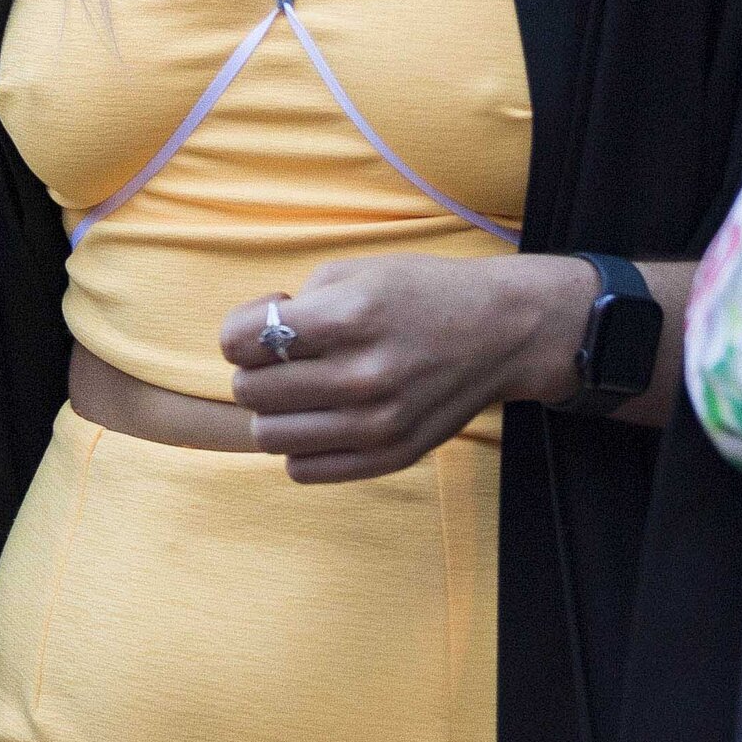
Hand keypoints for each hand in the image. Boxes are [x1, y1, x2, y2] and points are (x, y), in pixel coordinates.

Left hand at [219, 253, 591, 482]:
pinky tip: (323, 417)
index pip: (241, 343)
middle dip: (256, 370)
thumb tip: (250, 345)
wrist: (501, 332)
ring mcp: (377, 425)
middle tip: (287, 357)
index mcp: (349, 318)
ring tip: (302, 389)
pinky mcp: (390, 457)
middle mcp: (361, 377)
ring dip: (274, 411)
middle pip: (250, 392)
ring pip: (269, 437)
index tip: (266, 323)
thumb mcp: (354, 272)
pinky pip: (303, 470)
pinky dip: (300, 445)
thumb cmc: (420, 293)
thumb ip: (293, 305)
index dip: (241, 330)